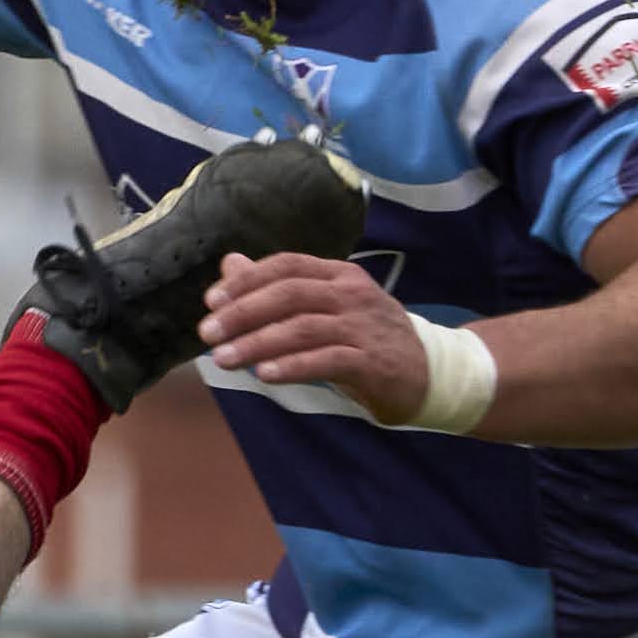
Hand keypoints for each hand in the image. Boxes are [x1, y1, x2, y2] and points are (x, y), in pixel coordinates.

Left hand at [201, 253, 430, 421]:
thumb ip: (278, 286)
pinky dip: (293, 367)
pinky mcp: (373, 362)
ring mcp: (364, 327)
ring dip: (257, 343)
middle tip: (207, 333)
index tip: (211, 302)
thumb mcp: (324, 307)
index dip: (246, 281)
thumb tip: (230, 263)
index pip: (286, 266)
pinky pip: (327, 360)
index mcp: (339, 275)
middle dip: (243, 312)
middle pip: (290, 294)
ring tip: (223, 359)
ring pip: (303, 328)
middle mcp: (352, 294)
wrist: (429, 373)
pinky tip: (264, 374)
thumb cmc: (366, 338)